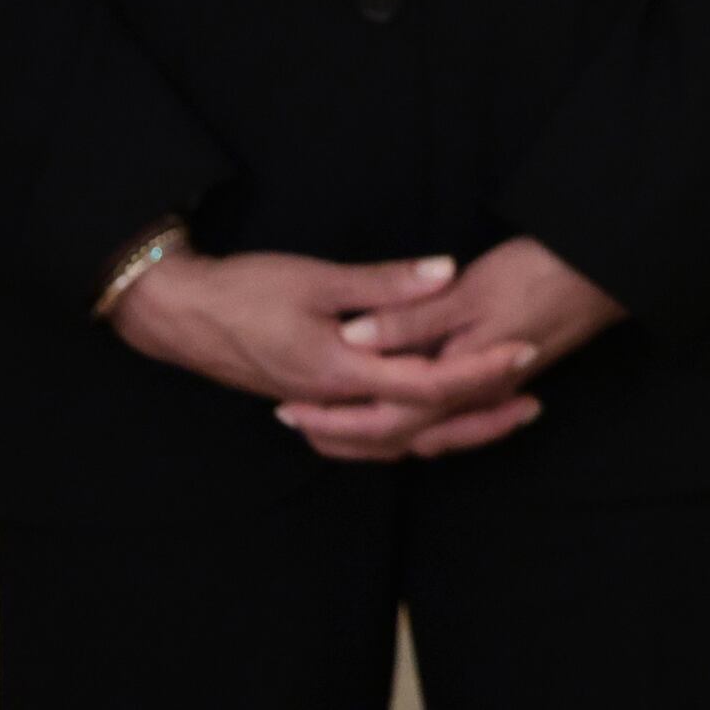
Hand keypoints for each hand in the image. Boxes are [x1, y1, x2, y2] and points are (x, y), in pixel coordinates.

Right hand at [111, 245, 552, 457]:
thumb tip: (448, 271)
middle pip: (419, 425)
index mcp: (338, 372)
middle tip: (531, 402)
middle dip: (478, 416)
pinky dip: (405, 431)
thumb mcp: (317, 278)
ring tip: (496, 415)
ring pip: (393, 438)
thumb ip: (385, 283)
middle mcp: (331, 401)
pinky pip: (367, 434)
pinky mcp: (311, 403)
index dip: (480, 370)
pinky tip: (428, 421)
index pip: (426, 383)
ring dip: (446, 428)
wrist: (178, 314)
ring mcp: (319, 407)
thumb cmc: (243, 291)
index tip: (524, 352)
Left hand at [289, 236, 620, 459]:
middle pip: (400, 437)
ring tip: (327, 423)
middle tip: (294, 419)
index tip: (289, 406)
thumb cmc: (544, 273)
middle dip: (344, 434)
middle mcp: (473, 398)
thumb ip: (412, 314)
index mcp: (460, 378)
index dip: (334, 417)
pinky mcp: (498, 380)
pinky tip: (396, 405)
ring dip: (374, 434)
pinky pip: (442, 420)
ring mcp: (489, 394)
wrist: (609, 272)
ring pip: (422, 434)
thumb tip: (355, 336)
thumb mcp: (472, 289)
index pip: (387, 417)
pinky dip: (407, 421)